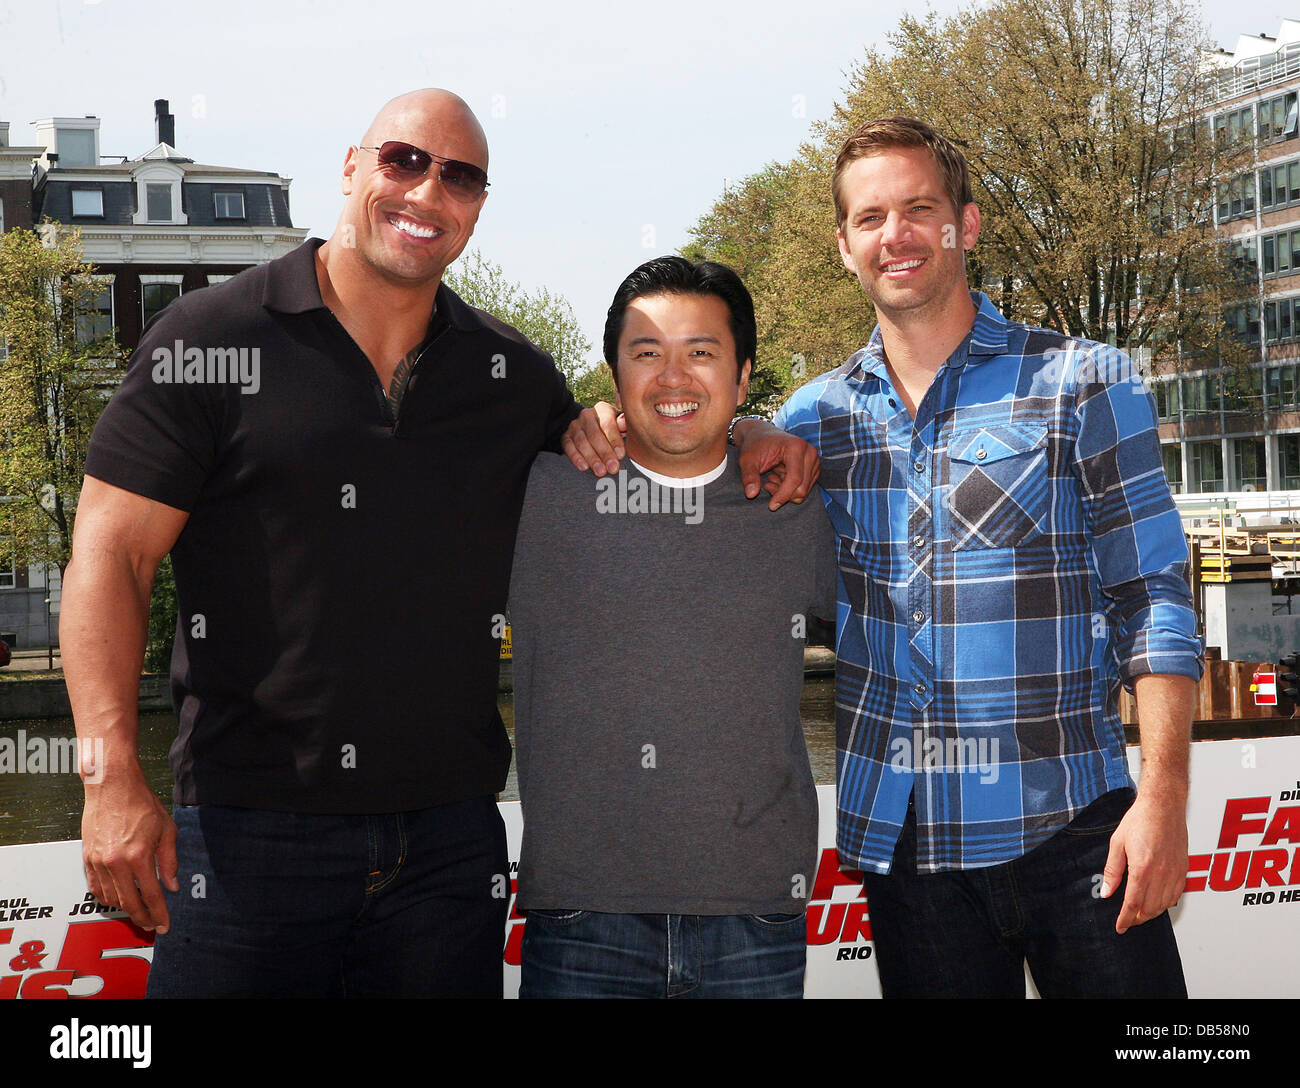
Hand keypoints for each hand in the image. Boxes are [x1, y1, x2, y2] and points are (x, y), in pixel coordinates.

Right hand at [81, 768, 178, 933]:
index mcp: (139, 856)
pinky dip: (107, 898)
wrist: (112, 786)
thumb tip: (172, 885)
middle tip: (152, 924)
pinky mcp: (87, 859)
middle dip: (142, 918)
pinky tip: (118, 898)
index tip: (164, 925)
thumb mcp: (166, 829)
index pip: (152, 895)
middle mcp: (116, 863)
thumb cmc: (141, 803)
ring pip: (111, 899)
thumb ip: (169, 860)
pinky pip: (96, 888)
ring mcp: (98, 862)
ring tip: (139, 911)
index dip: (159, 914)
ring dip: (125, 909)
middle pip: (129, 903)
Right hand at [562, 403, 625, 476]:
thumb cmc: (615, 431)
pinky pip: (568, 447)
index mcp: (602, 409)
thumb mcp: (623, 426)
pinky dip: (576, 458)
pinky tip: (584, 467)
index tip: (621, 455)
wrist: (596, 431)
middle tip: (613, 468)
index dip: (614, 440)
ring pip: (581, 442)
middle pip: (594, 435)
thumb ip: (626, 425)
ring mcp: (574, 426)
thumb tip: (623, 423)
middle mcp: (586, 415)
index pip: (608, 424)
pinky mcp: (565, 437)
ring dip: (592, 458)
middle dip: (605, 453)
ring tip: (601, 471)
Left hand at [736, 422, 819, 508]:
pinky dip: (790, 489)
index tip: (771, 506)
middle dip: (783, 494)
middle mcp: (809, 452)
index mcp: (796, 446)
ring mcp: (814, 460)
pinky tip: (777, 479)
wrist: (762, 434)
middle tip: (766, 485)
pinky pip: (804, 488)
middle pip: (802, 487)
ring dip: (785, 491)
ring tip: (770, 479)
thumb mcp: (747, 460)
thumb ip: (749, 476)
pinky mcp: (813, 467)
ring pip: (803, 490)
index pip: (795, 479)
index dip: (783, 495)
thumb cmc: (755, 445)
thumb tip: (751, 494)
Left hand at [1100, 791, 1187, 933]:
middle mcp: (1161, 874)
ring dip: (1152, 912)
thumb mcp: (1117, 843)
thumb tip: (1107, 892)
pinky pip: (1176, 894)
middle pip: (1150, 908)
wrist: (1163, 806)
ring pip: (1164, 904)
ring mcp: (1174, 872)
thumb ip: (1113, 870)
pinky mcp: (1183, 868)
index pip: (1133, 903)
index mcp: (1143, 868)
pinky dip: (1166, 903)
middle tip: (1127, 920)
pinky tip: (1157, 901)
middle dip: (1138, 918)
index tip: (1120, 926)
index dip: (1125, 918)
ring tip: (1140, 913)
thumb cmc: (1139, 820)